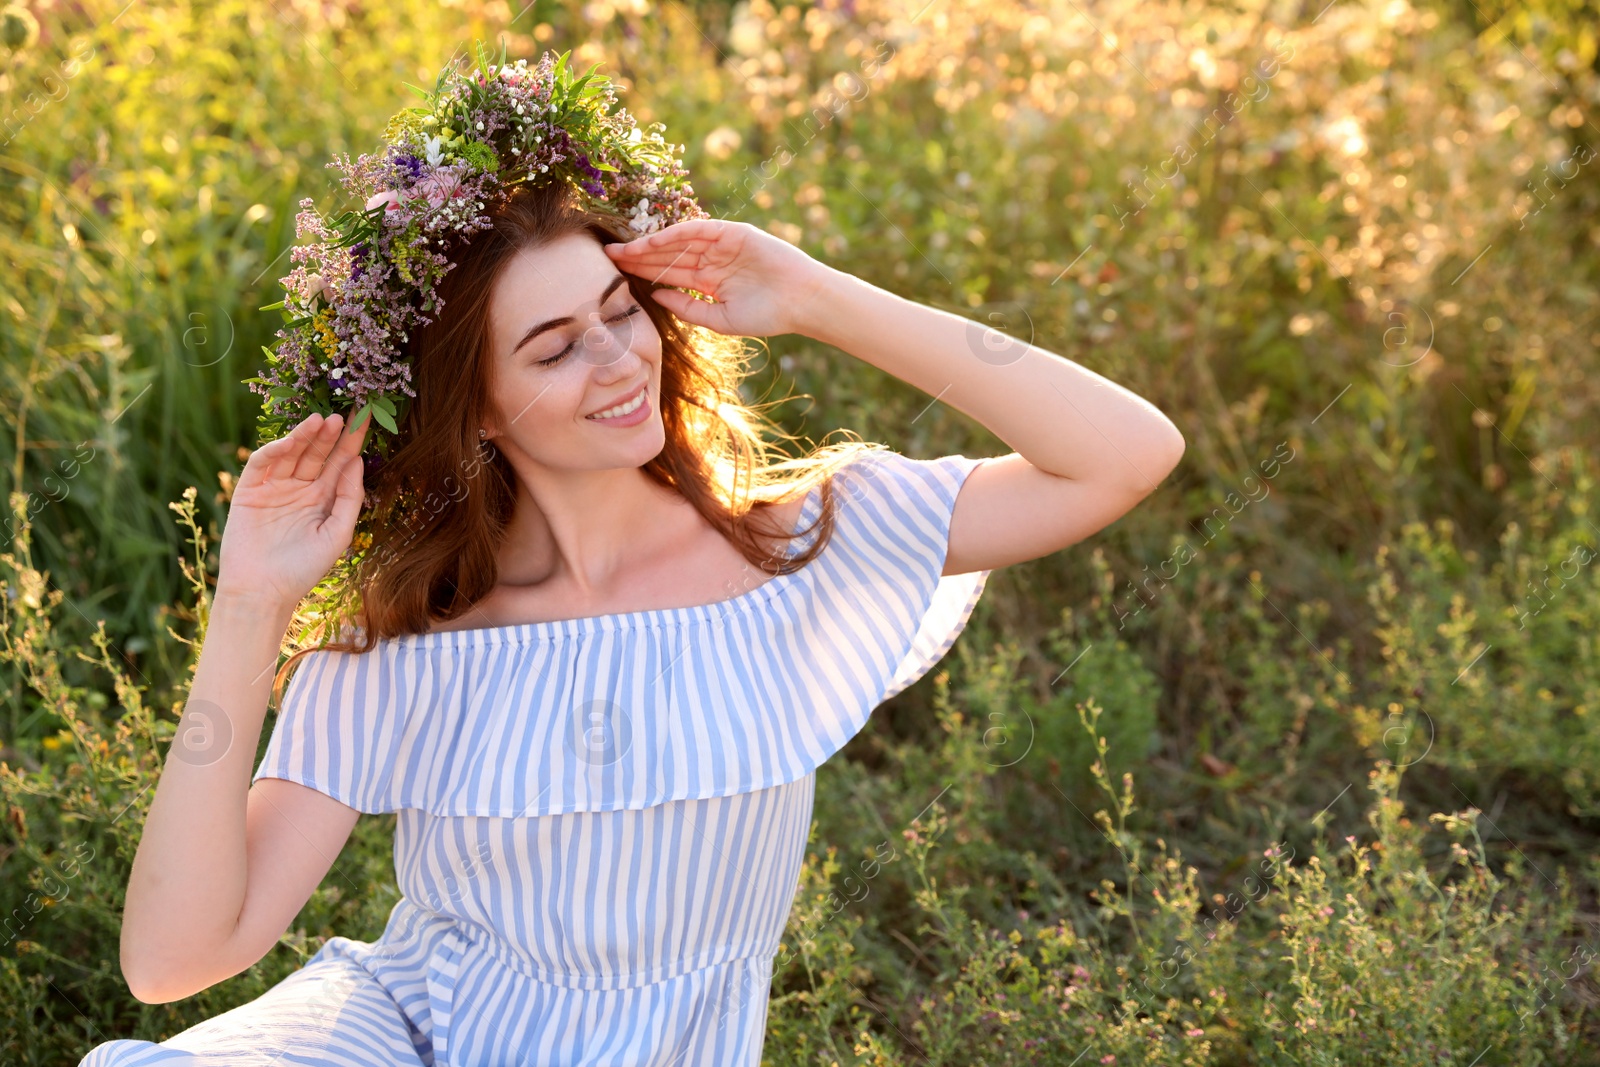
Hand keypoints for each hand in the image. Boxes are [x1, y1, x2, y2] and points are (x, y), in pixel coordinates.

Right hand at [215, 410, 370, 611]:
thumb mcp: (338, 534)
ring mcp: (275, 488)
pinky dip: (277, 449)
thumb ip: (350, 498)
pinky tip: (294, 439)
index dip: (353, 441)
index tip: (368, 418)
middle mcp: (302, 489)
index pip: (342, 463)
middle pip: (319, 453)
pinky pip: (263, 463)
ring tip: (323, 419)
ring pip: (293, 453)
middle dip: (332, 433)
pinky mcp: (250, 491)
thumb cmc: (304, 570)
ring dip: (306, 435)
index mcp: (325, 499)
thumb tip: (357, 460)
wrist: (263, 592)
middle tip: (347, 411)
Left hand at [604, 218, 836, 337]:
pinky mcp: (733, 232)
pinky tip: (651, 241)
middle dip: (637, 257)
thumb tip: (655, 296)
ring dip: (649, 245)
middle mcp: (712, 260)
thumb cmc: (767, 315)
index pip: (669, 274)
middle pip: (667, 256)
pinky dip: (674, 234)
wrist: (801, 302)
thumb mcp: (719, 320)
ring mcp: (722, 245)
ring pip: (677, 242)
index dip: (642, 273)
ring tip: (621, 250)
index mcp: (709, 282)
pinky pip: (698, 230)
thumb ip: (688, 308)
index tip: (614, 276)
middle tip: (606, 256)